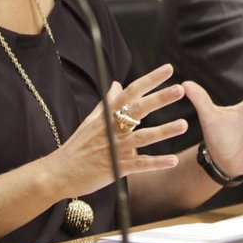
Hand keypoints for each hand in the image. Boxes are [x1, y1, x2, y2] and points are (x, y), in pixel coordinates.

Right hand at [52, 64, 188, 196]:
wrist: (59, 173)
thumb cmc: (78, 145)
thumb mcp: (91, 120)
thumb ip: (108, 102)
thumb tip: (118, 84)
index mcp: (108, 115)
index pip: (131, 92)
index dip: (149, 80)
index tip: (168, 69)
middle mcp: (112, 128)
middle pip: (139, 110)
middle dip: (159, 98)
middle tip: (180, 89)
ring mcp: (115, 148)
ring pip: (143, 137)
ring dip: (164, 131)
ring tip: (183, 125)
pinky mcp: (116, 168)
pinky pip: (139, 164)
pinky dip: (156, 163)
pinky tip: (173, 160)